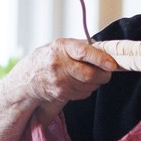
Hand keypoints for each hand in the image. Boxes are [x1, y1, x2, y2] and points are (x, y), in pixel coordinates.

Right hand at [5, 39, 119, 120]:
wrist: (27, 78)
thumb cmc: (49, 58)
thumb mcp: (61, 46)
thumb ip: (82, 46)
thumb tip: (106, 49)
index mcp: (61, 47)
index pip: (84, 52)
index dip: (101, 59)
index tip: (112, 64)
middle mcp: (59, 64)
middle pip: (90, 74)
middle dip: (104, 75)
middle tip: (108, 72)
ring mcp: (59, 81)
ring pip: (89, 86)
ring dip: (96, 83)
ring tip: (91, 76)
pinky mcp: (60, 94)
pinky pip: (83, 94)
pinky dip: (87, 90)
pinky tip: (80, 83)